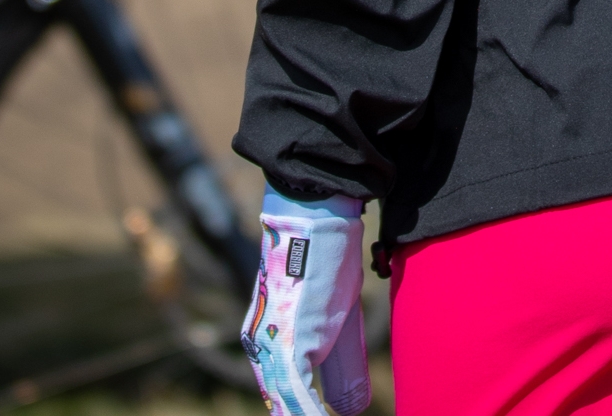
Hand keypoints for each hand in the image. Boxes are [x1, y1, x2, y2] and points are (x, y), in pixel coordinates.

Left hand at [241, 186, 369, 415]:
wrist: (316, 216)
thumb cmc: (328, 258)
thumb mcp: (339, 320)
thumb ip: (343, 367)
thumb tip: (350, 410)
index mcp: (269, 341)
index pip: (284, 394)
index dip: (301, 411)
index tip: (315, 415)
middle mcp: (261, 349)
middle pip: (282, 403)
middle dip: (300, 414)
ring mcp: (269, 349)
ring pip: (286, 405)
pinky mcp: (287, 346)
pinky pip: (296, 397)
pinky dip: (309, 415)